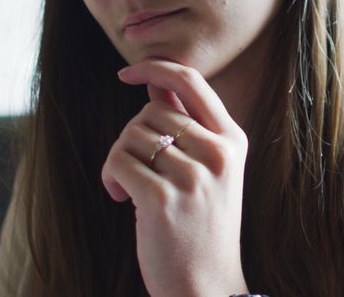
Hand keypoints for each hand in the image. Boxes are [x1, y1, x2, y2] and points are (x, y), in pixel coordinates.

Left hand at [103, 60, 249, 296]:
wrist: (207, 286)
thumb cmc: (202, 227)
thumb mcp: (210, 171)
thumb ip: (188, 127)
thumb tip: (155, 83)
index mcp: (233, 141)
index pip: (192, 82)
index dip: (156, 67)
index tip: (129, 71)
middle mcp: (218, 154)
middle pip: (151, 112)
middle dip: (132, 137)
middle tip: (136, 169)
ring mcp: (193, 177)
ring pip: (132, 135)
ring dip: (119, 159)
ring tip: (131, 189)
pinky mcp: (163, 200)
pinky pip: (119, 162)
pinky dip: (111, 177)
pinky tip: (122, 198)